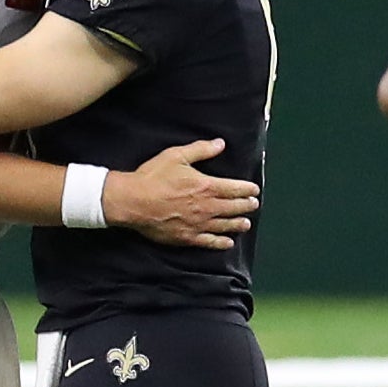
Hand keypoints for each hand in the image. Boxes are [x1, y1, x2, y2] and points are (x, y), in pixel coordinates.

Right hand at [102, 138, 259, 249]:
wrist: (133, 201)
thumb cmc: (152, 178)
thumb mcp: (176, 156)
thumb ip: (201, 150)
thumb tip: (220, 144)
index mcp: (206, 186)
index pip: (234, 188)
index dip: (247, 189)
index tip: (254, 190)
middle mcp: (206, 207)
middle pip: (233, 207)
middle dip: (246, 205)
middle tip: (253, 205)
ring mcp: (198, 224)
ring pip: (225, 225)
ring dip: (237, 223)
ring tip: (245, 223)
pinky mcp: (187, 237)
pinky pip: (209, 242)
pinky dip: (221, 242)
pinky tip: (228, 242)